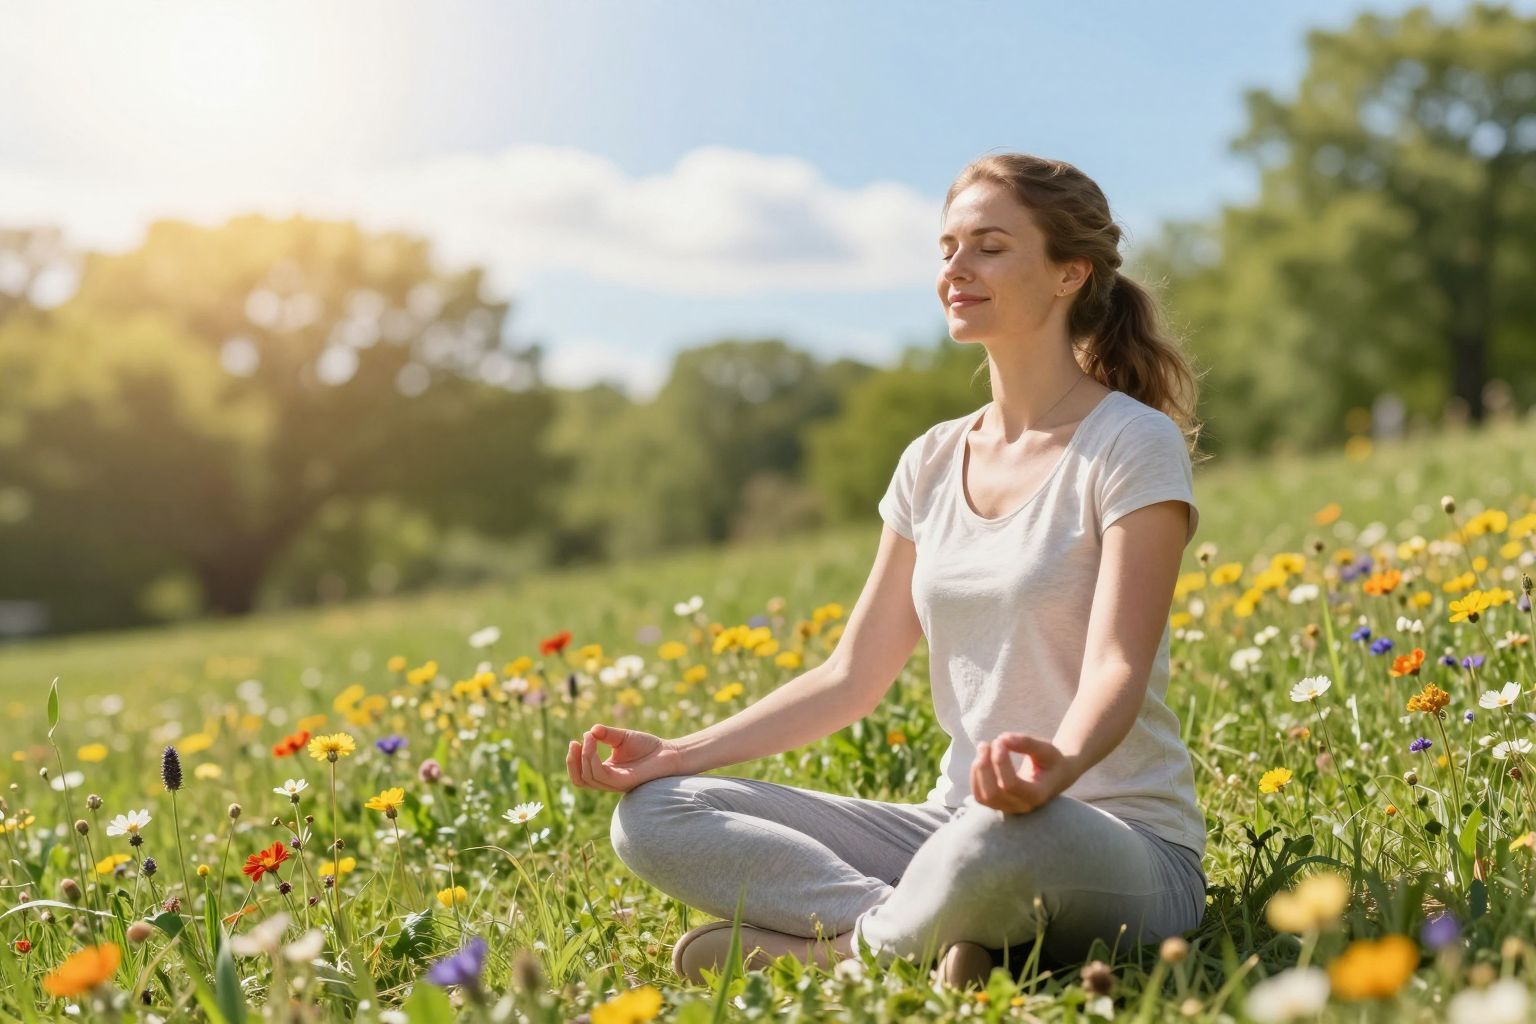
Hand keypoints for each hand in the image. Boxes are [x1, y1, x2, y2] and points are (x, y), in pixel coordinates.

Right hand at [566, 724, 686, 793]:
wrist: (670, 753)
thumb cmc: (648, 746)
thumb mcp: (622, 737)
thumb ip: (606, 735)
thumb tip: (590, 731)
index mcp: (606, 772)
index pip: (580, 774)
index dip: (573, 760)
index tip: (576, 740)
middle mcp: (608, 780)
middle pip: (579, 780)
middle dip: (573, 761)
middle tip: (575, 742)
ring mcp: (615, 783)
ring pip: (588, 777)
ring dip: (584, 756)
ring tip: (589, 738)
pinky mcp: (624, 782)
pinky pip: (601, 775)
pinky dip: (593, 758)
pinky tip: (594, 742)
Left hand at [969, 733, 1080, 813]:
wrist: (1055, 775)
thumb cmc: (1051, 761)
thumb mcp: (1046, 749)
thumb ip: (1027, 743)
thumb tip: (1002, 738)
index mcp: (1037, 795)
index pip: (1010, 785)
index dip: (1000, 762)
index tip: (1000, 740)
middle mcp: (1022, 806)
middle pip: (992, 794)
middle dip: (984, 767)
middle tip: (986, 743)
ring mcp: (1008, 808)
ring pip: (982, 797)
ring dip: (978, 770)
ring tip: (984, 747)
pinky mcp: (998, 804)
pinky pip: (979, 796)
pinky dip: (975, 776)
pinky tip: (981, 758)